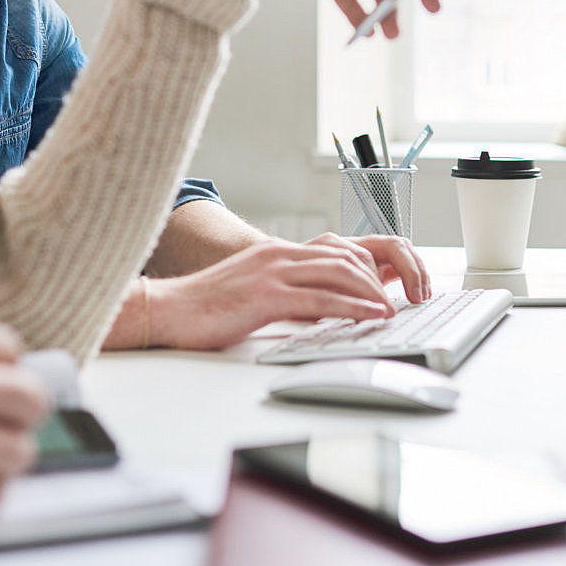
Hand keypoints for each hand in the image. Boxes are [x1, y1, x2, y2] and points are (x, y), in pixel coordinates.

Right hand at [143, 233, 431, 350]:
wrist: (168, 309)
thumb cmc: (204, 307)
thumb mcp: (251, 291)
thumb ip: (282, 292)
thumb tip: (316, 309)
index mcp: (275, 251)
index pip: (336, 249)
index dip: (367, 267)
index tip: (385, 288)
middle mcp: (278, 255)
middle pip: (345, 256)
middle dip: (379, 278)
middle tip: (397, 300)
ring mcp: (272, 273)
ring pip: (340, 273)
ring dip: (373, 293)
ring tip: (392, 311)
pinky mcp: (266, 296)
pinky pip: (321, 299)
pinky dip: (354, 307)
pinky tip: (371, 316)